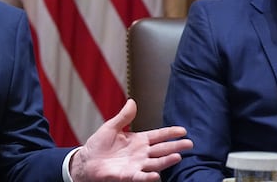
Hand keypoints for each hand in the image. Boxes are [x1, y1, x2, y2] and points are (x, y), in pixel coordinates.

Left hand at [70, 99, 192, 180]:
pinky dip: (148, 176)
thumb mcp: (111, 126)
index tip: (183, 130)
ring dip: (166, 160)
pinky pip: (141, 176)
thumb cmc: (98, 145)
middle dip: (175, 146)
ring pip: (155, 163)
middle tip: (189, 144)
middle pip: (162, 149)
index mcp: (138, 140)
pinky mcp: (128, 175)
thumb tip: (132, 102)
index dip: (170, 133)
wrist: (87, 160)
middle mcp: (141, 153)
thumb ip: (124, 116)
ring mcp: (136, 165)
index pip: (158, 136)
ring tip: (177, 156)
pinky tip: (156, 174)